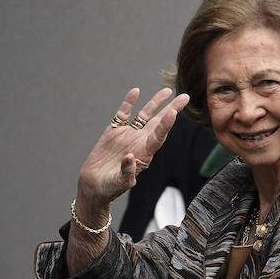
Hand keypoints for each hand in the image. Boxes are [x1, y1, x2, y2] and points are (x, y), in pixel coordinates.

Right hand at [74, 87, 189, 216]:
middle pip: (159, 122)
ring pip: (144, 115)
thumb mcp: (119, 183)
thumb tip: (129, 157)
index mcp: (144, 154)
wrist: (94, 185)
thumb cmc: (110, 188)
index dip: (166, 125)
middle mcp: (140, 142)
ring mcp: (128, 135)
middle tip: (185, 97)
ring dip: (155, 103)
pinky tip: (135, 92)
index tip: (173, 112)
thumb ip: (126, 171)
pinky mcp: (114, 131)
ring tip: (167, 91)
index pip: (159, 137)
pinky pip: (123, 114)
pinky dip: (129, 103)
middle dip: (172, 109)